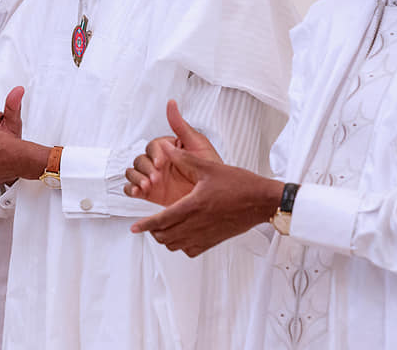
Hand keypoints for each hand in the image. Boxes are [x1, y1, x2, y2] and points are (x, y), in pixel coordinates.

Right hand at [124, 100, 223, 205]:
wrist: (215, 197)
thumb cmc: (210, 168)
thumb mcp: (197, 143)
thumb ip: (180, 125)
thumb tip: (171, 104)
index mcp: (168, 149)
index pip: (152, 146)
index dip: (154, 154)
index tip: (161, 163)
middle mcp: (159, 162)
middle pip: (140, 159)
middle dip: (145, 168)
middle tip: (156, 177)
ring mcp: (154, 178)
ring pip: (133, 172)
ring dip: (136, 178)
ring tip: (147, 185)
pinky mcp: (151, 193)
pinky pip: (132, 189)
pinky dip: (131, 189)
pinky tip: (138, 191)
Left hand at [129, 107, 283, 255]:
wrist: (262, 201)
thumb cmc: (239, 183)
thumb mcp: (208, 167)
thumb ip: (183, 158)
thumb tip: (165, 147)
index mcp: (194, 205)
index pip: (162, 220)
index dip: (145, 225)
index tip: (134, 227)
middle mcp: (198, 224)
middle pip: (165, 236)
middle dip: (154, 230)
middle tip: (151, 221)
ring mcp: (206, 235)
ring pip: (175, 245)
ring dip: (166, 238)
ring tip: (164, 227)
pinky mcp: (214, 241)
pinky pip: (190, 250)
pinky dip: (181, 245)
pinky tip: (183, 234)